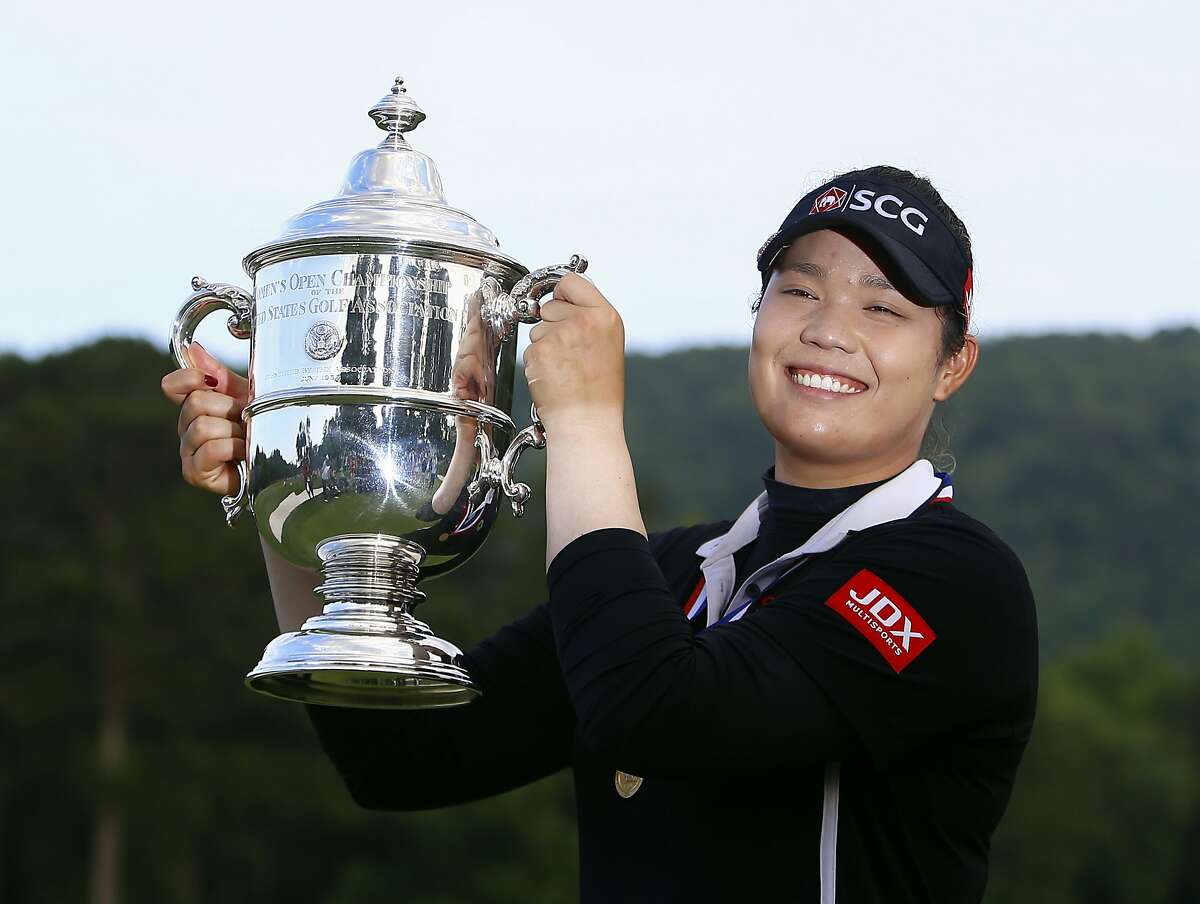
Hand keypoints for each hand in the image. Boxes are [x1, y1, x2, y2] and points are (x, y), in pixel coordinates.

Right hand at [160, 341, 249, 496]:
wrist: (276, 458)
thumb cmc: (258, 428)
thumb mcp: (243, 395)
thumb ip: (218, 374)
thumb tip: (192, 349)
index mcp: (194, 407)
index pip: (172, 385)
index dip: (188, 378)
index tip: (210, 381)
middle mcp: (186, 429)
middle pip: (195, 403)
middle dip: (228, 409)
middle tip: (244, 420)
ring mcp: (188, 452)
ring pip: (203, 427)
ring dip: (235, 432)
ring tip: (247, 439)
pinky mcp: (195, 473)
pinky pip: (212, 448)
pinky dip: (235, 448)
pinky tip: (245, 453)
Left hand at [522, 273, 625, 432]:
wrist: (588, 423)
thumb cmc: (599, 392)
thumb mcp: (607, 345)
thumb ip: (589, 319)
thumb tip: (562, 299)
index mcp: (606, 317)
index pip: (572, 281)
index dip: (561, 293)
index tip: (559, 303)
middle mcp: (585, 321)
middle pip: (550, 305)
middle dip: (551, 325)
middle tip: (568, 353)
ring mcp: (561, 335)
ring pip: (537, 329)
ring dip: (544, 346)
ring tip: (564, 369)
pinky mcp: (541, 351)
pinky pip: (530, 349)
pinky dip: (537, 364)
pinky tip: (553, 378)